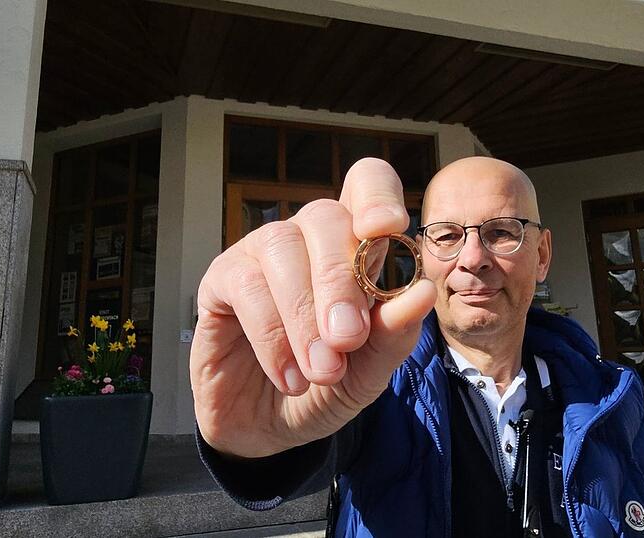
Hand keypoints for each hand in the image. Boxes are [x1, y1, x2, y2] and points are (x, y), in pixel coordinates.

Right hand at [190, 158, 437, 457]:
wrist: (270, 432)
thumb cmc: (325, 387)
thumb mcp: (369, 372)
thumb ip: (394, 334)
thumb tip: (422, 292)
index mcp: (354, 246)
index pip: (366, 184)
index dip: (376, 195)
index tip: (387, 228)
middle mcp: (306, 238)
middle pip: (324, 216)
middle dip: (340, 281)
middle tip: (347, 340)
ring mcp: (260, 254)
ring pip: (281, 248)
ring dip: (304, 315)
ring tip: (321, 371)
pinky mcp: (221, 280)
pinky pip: (245, 285)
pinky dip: (272, 335)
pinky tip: (289, 377)